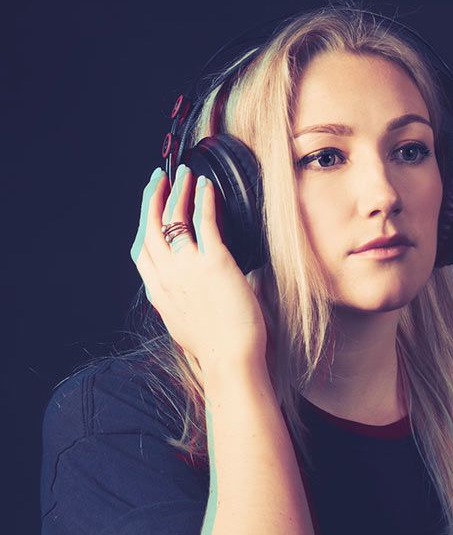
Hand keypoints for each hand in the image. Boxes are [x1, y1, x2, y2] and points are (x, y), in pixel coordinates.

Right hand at [130, 165, 267, 372]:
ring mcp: (187, 268)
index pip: (141, 251)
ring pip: (174, 217)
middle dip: (153, 197)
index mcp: (159, 293)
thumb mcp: (185, 326)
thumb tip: (192, 293)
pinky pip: (204, 222)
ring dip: (178, 191)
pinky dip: (204, 200)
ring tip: (185, 174)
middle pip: (150, 226)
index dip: (144, 224)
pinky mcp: (214, 263)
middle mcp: (167, 276)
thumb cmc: (216, 348)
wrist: (230, 361)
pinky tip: (207, 187)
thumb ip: (182, 303)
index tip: (150, 209)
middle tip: (160, 177)